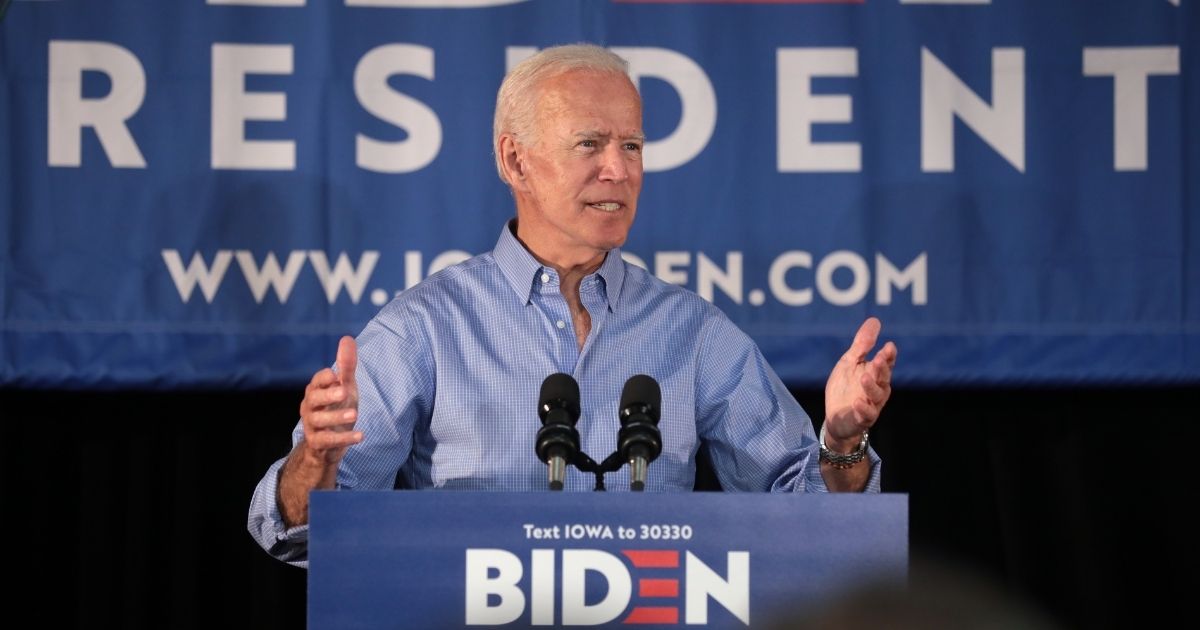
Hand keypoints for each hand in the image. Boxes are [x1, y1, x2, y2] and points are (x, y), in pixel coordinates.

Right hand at [299, 335, 362, 465]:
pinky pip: (327, 441)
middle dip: (328, 395)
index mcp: (316, 391)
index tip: (336, 376)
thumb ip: (346, 366)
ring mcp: (312, 426)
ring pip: (319, 421)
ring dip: (336, 417)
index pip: (316, 382)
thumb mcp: (345, 387)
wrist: (328, 445)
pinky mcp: (317, 443)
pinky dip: (343, 439)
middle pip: (313, 399)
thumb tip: (347, 338)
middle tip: (345, 392)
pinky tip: (360, 436)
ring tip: (355, 414)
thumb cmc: (336, 409)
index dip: (324, 379)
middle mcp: (310, 407)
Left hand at [823, 317, 896, 449]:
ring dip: (871, 387)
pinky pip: (867, 414)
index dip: (888, 355)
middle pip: (883, 378)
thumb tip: (875, 320)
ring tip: (864, 377)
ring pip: (876, 395)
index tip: (889, 346)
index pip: (886, 363)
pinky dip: (863, 408)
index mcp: (876, 374)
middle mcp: (878, 389)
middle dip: (882, 368)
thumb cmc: (845, 388)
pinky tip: (857, 402)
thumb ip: (862, 344)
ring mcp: (872, 404)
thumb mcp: (849, 362)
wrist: (836, 417)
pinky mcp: (862, 418)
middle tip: (879, 358)